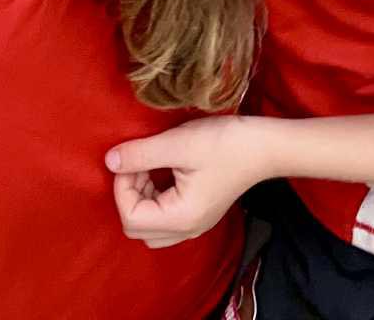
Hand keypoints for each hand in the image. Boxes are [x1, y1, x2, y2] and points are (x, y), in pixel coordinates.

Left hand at [107, 116, 269, 247]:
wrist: (263, 146)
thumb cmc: (223, 144)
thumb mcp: (177, 144)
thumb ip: (140, 155)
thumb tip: (109, 161)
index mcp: (182, 218)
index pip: (131, 219)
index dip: (121, 188)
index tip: (130, 160)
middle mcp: (187, 230)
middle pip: (137, 229)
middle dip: (128, 195)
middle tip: (138, 165)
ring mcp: (195, 224)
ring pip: (150, 226)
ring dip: (140, 198)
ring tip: (147, 167)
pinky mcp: (199, 214)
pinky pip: (164, 219)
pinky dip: (153, 199)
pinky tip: (159, 172)